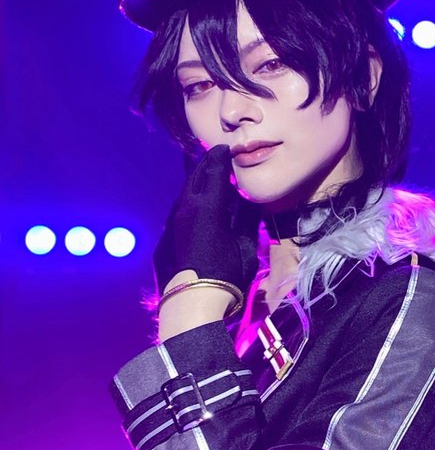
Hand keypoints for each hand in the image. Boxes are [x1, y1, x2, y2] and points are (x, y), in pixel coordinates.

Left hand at [153, 145, 259, 297]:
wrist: (194, 301)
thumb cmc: (227, 274)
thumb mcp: (247, 245)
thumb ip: (249, 219)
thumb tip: (251, 201)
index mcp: (210, 207)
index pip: (216, 170)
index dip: (222, 156)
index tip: (227, 147)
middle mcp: (188, 208)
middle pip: (196, 176)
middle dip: (206, 163)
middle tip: (216, 156)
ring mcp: (174, 222)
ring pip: (185, 192)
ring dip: (197, 181)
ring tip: (207, 177)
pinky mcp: (167, 236)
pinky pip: (180, 210)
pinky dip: (191, 200)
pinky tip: (198, 206)